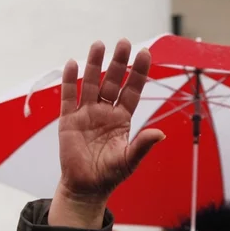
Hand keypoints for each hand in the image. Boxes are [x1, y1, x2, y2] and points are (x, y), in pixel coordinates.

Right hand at [49, 39, 164, 228]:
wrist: (85, 188)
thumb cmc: (109, 175)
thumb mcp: (129, 160)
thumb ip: (142, 145)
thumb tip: (160, 133)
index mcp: (122, 120)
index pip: (132, 91)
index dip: (138, 73)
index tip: (144, 53)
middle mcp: (105, 112)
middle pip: (112, 82)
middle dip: (118, 63)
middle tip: (123, 42)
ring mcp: (86, 114)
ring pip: (91, 84)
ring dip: (95, 65)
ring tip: (99, 45)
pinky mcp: (68, 121)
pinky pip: (69, 97)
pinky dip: (70, 81)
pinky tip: (72, 64)